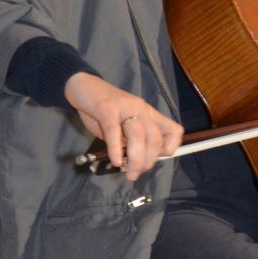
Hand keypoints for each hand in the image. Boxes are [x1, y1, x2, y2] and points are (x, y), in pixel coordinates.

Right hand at [64, 74, 182, 180]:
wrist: (83, 85)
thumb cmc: (103, 109)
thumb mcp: (123, 125)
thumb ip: (130, 141)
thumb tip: (135, 162)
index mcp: (149, 114)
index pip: (174, 131)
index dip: (170, 148)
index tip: (156, 160)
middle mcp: (141, 109)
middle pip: (155, 138)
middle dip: (148, 161)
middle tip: (136, 173)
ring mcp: (125, 107)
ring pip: (138, 135)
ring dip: (136, 159)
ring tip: (129, 174)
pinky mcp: (106, 108)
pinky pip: (114, 130)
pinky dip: (116, 148)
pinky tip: (115, 161)